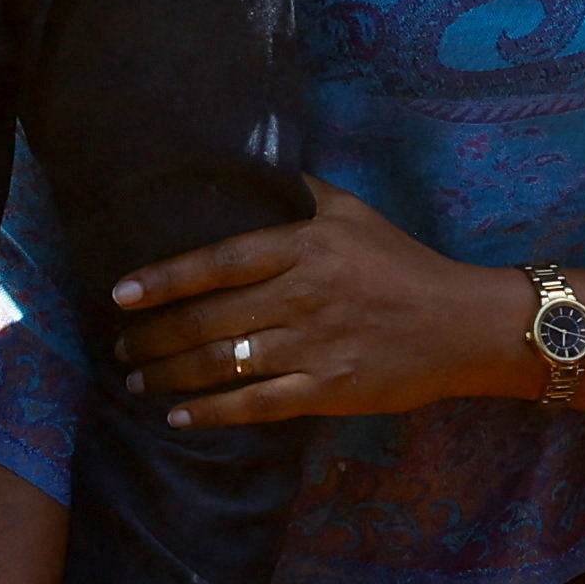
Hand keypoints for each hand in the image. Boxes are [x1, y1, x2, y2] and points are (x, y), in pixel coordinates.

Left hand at [111, 175, 530, 424]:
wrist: (463, 325)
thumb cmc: (403, 263)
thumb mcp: (353, 212)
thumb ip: (299, 192)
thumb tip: (250, 168)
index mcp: (305, 249)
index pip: (220, 261)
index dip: (167, 278)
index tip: (122, 293)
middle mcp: (302, 298)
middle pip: (211, 319)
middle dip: (156, 335)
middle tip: (121, 343)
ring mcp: (314, 347)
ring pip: (225, 363)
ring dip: (172, 374)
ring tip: (137, 377)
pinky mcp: (328, 390)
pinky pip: (257, 404)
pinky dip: (212, 412)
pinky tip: (179, 416)